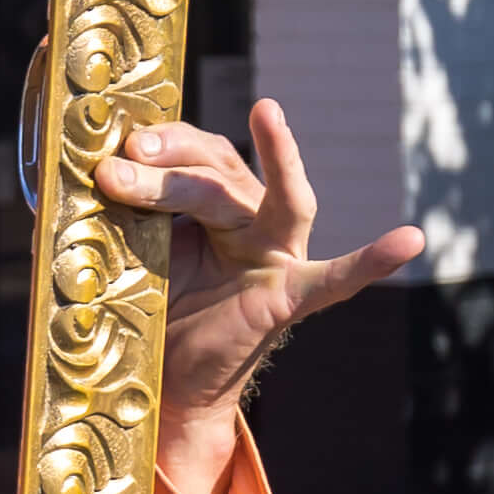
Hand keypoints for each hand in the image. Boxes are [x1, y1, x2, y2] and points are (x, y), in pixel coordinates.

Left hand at [94, 101, 424, 493]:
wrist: (164, 380)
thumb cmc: (150, 305)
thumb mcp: (129, 252)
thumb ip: (119, 216)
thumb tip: (84, 171)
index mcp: (210, 202)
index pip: (194, 156)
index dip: (158, 146)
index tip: (111, 151)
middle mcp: (248, 217)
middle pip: (218, 174)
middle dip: (169, 169)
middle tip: (118, 169)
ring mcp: (276, 253)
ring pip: (265, 200)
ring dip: (259, 163)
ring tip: (268, 113)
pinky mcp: (290, 295)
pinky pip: (337, 278)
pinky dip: (372, 260)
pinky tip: (409, 239)